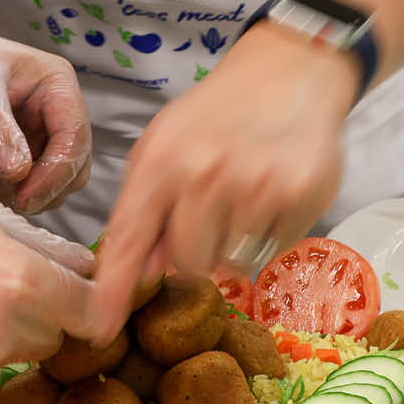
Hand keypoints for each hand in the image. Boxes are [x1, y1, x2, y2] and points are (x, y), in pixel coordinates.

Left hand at [0, 0, 91, 212]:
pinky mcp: (11, 156)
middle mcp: (52, 112)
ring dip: (13, 191)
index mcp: (55, 85)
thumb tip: (18, 172)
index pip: (75, 139)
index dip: (56, 174)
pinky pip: (20, 189)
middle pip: (71, 169)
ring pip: (47, 185)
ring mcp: (33, 136)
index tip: (24, 197)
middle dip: (36, 187)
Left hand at [88, 23, 357, 342]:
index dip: (114, 291)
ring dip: (233, 244)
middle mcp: (204, 173)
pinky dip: (271, 233)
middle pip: (186, 264)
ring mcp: (256, 185)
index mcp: (160, 159)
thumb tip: (143, 273)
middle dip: (192, 253)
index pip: (129, 239)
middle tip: (207, 218)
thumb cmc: (217, 114)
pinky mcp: (301, 194)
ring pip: (232, 263)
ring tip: (241, 197)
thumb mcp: (165, 144)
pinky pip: (274, 250)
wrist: (288, 72)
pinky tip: (272, 193)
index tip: (101, 330)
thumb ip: (148, 207)